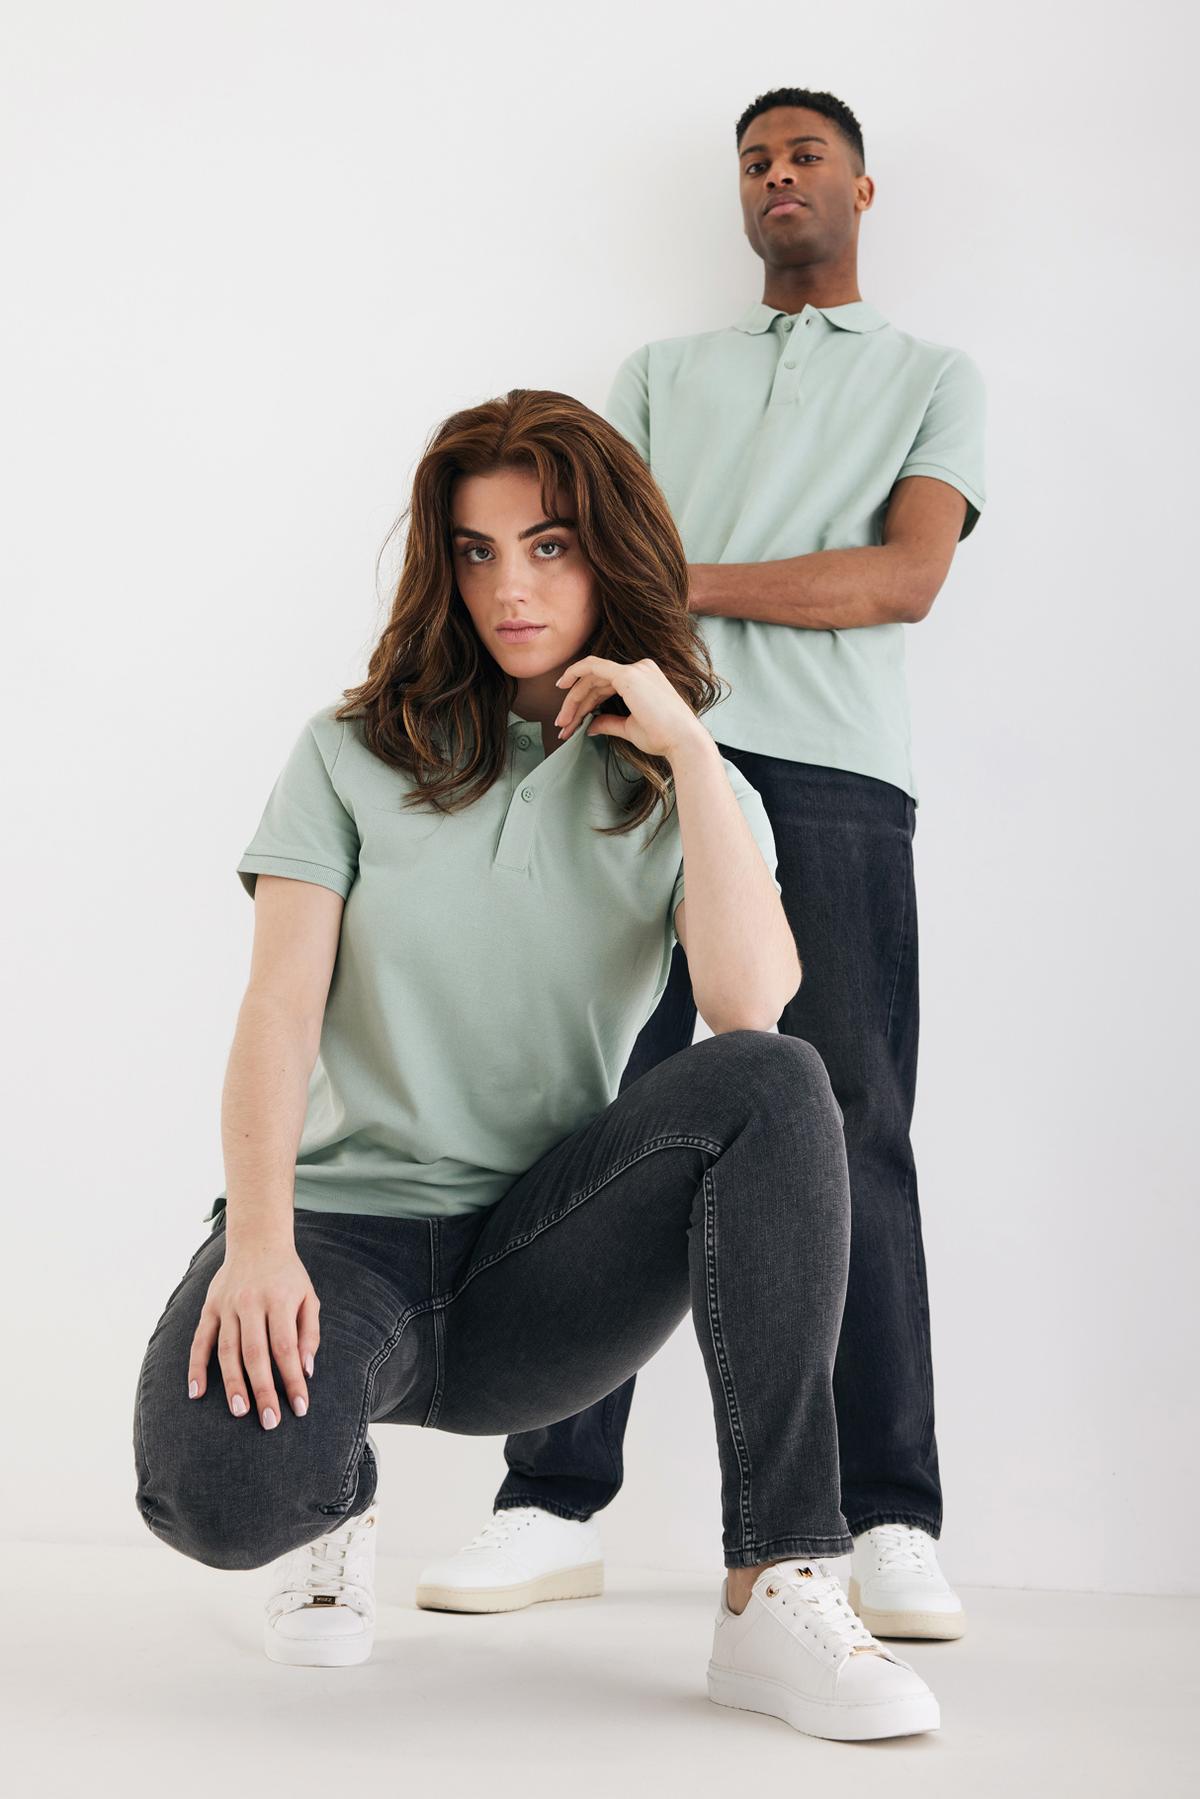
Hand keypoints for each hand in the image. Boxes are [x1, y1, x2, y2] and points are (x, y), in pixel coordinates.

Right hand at [186, 1241, 319, 1428]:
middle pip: (255, 1354)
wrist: (257, 1240)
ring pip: (227, 1350)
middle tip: (269, 1421)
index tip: (300, 1408)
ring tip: (240, 1411)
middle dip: (263, 1390)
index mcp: (278, 1300)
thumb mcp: (309, 1297)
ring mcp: (227, 1305)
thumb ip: (309, 1333)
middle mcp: (250, 1303)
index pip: (286, 1348)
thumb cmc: (288, 1276)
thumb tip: (306, 1369)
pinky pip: (200, 1340)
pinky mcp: (209, 1307)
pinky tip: (196, 1392)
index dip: (292, 1379)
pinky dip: (196, 1366)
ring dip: (232, 1383)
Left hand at [553, 656, 708, 761]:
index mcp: (644, 679)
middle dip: (575, 703)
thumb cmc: (664, 737)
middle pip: (596, 682)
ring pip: (591, 678)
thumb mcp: (630, 728)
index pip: (606, 686)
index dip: (585, 702)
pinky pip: (593, 668)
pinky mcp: (627, 675)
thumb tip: (590, 726)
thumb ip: (609, 723)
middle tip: (561, 725)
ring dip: (573, 700)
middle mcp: (640, 669)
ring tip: (562, 722)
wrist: (683, 741)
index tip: (570, 717)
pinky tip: (562, 687)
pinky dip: (575, 674)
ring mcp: (634, 670)